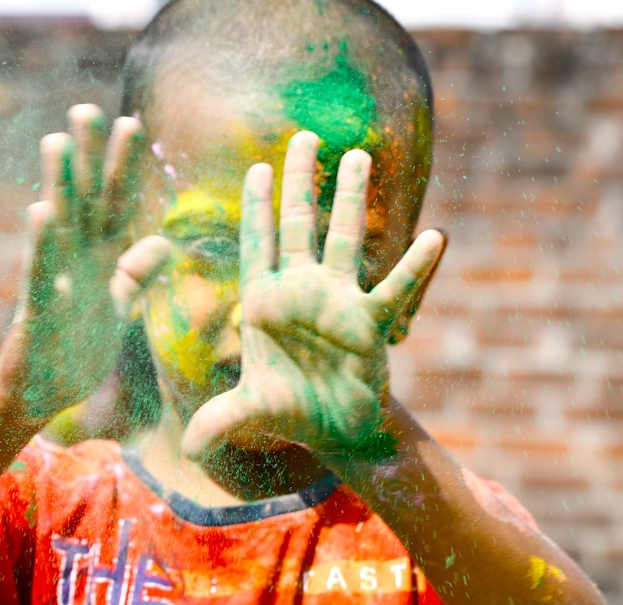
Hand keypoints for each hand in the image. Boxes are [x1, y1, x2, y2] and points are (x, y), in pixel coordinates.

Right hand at [0, 105, 169, 419]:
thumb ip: (136, 273)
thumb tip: (161, 240)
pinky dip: (41, 244)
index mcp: (98, 258)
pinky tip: (39, 212)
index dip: (124, 166)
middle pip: (84, 200)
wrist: (44, 392)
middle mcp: (74, 260)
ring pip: (58, 226)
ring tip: (56, 141)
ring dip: (58, 185)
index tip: (130, 122)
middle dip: (88, 157)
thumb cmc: (77, 347)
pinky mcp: (38, 311)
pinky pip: (39, 272)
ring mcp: (54, 281)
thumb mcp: (117, 306)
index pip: (115, 203)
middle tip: (86, 108)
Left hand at [181, 131, 444, 458]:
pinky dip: (414, 267)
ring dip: (350, 200)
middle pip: (299, 226)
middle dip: (300, 182)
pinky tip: (434, 236)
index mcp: (266, 303)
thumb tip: (188, 451)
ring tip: (358, 156)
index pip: (257, 245)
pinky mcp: (370, 325)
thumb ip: (219, 423)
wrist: (337, 429)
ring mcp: (338, 303)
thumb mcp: (249, 414)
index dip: (256, 208)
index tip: (257, 167)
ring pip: (345, 241)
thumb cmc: (291, 412)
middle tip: (304, 136)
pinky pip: (394, 290)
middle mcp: (302, 293)